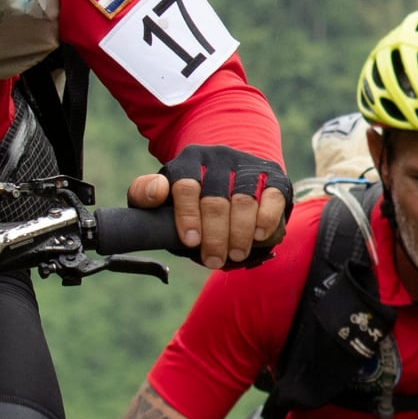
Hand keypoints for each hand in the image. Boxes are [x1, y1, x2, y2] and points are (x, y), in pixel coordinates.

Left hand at [131, 150, 287, 269]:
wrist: (232, 175)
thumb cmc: (192, 197)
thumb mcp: (164, 195)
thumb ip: (145, 194)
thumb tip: (156, 193)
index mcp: (188, 161)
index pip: (185, 186)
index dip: (187, 216)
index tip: (191, 242)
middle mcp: (219, 157)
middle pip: (216, 199)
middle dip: (215, 235)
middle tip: (213, 261)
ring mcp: (247, 164)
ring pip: (244, 200)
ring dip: (240, 233)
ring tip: (236, 255)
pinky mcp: (272, 175)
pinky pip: (272, 197)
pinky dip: (266, 219)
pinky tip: (259, 237)